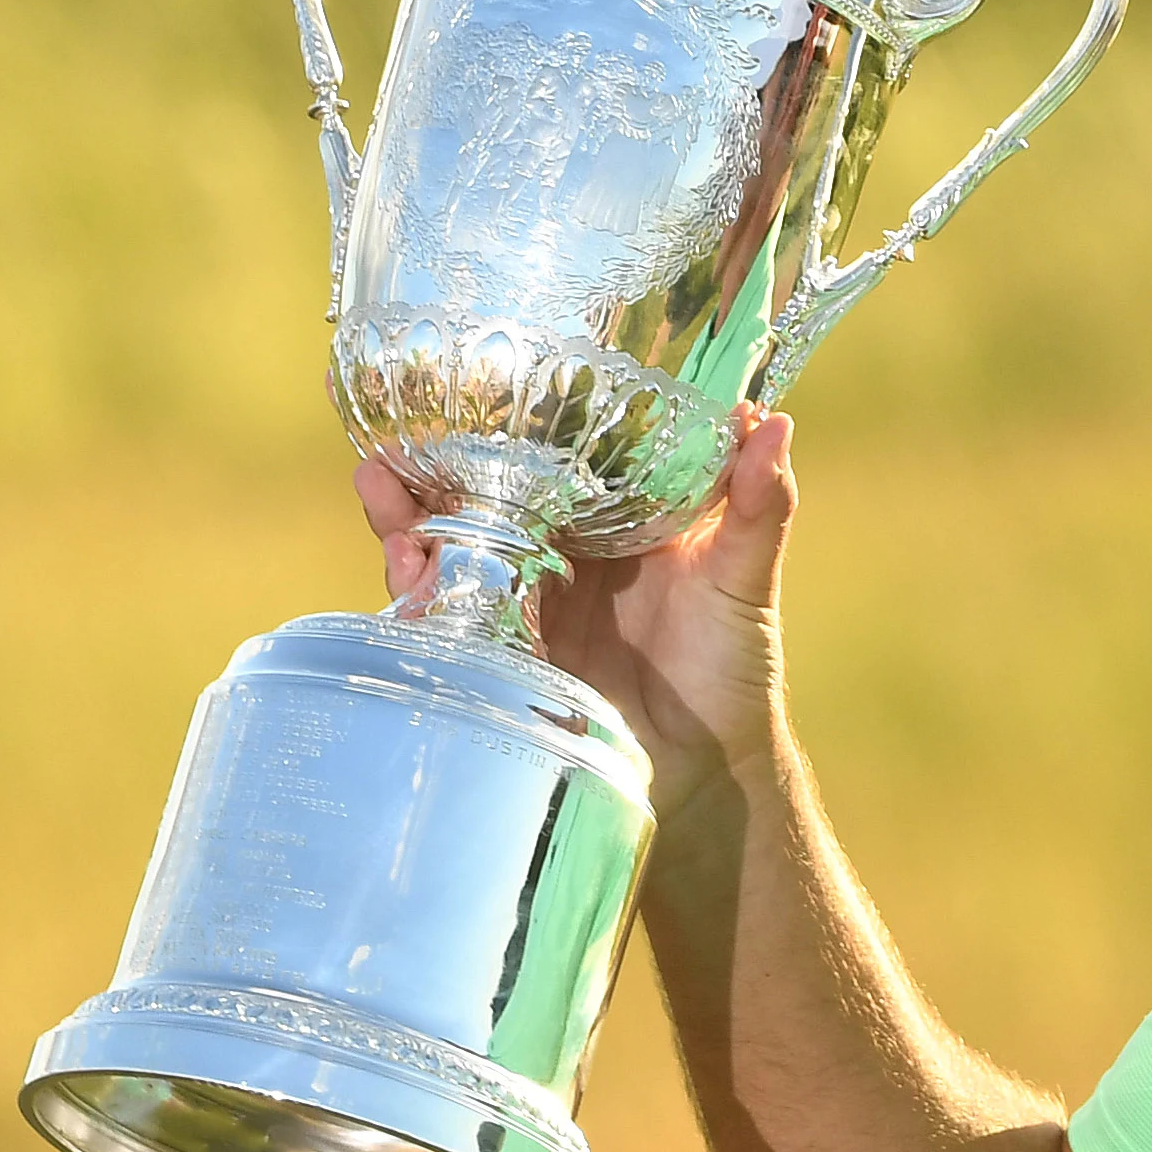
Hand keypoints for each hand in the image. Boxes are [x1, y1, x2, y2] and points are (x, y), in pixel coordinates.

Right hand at [351, 409, 799, 832]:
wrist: (705, 773)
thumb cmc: (732, 668)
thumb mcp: (743, 578)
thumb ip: (756, 506)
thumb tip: (773, 422)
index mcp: (610, 514)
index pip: (548, 452)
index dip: (505, 417)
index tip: (469, 377)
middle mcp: (559, 550)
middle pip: (481, 491)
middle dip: (431, 461)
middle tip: (390, 433)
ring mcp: (524, 602)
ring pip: (451, 544)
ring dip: (409, 516)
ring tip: (379, 486)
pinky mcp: (503, 655)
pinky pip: (448, 615)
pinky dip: (417, 590)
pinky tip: (403, 568)